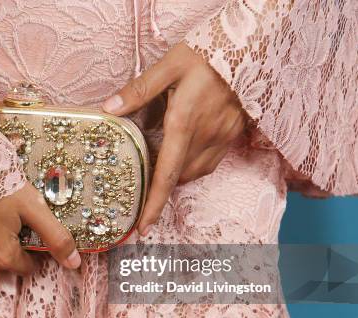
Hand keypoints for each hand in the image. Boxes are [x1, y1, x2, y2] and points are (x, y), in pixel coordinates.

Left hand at [102, 43, 245, 234]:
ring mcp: (222, 137)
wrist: (249, 48)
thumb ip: (138, 90)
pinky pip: (210, 162)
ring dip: (177, 177)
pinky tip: (184, 153)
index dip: (154, 204)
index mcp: (183, 124)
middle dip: (161, 188)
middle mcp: (205, 137)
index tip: (144, 228)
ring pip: (195, 173)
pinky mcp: (233, 134)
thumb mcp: (168, 65)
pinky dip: (193, 166)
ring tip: (160, 168)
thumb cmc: (205, 55)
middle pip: (179, 178)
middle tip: (142, 187)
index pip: (166, 175)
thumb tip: (108, 109)